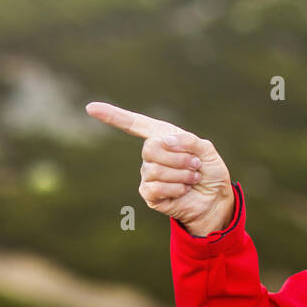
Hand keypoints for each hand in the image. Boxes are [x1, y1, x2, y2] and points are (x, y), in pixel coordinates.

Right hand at [85, 101, 233, 235]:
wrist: (215, 199)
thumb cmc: (210, 171)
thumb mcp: (207, 150)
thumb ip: (188, 140)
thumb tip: (163, 141)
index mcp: (163, 137)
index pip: (135, 124)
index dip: (113, 116)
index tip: (91, 107)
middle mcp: (152, 154)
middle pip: (150, 148)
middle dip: (179, 158)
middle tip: (195, 165)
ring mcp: (148, 174)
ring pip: (155, 170)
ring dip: (182, 174)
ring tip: (193, 178)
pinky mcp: (149, 193)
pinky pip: (155, 187)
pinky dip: (176, 188)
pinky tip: (184, 190)